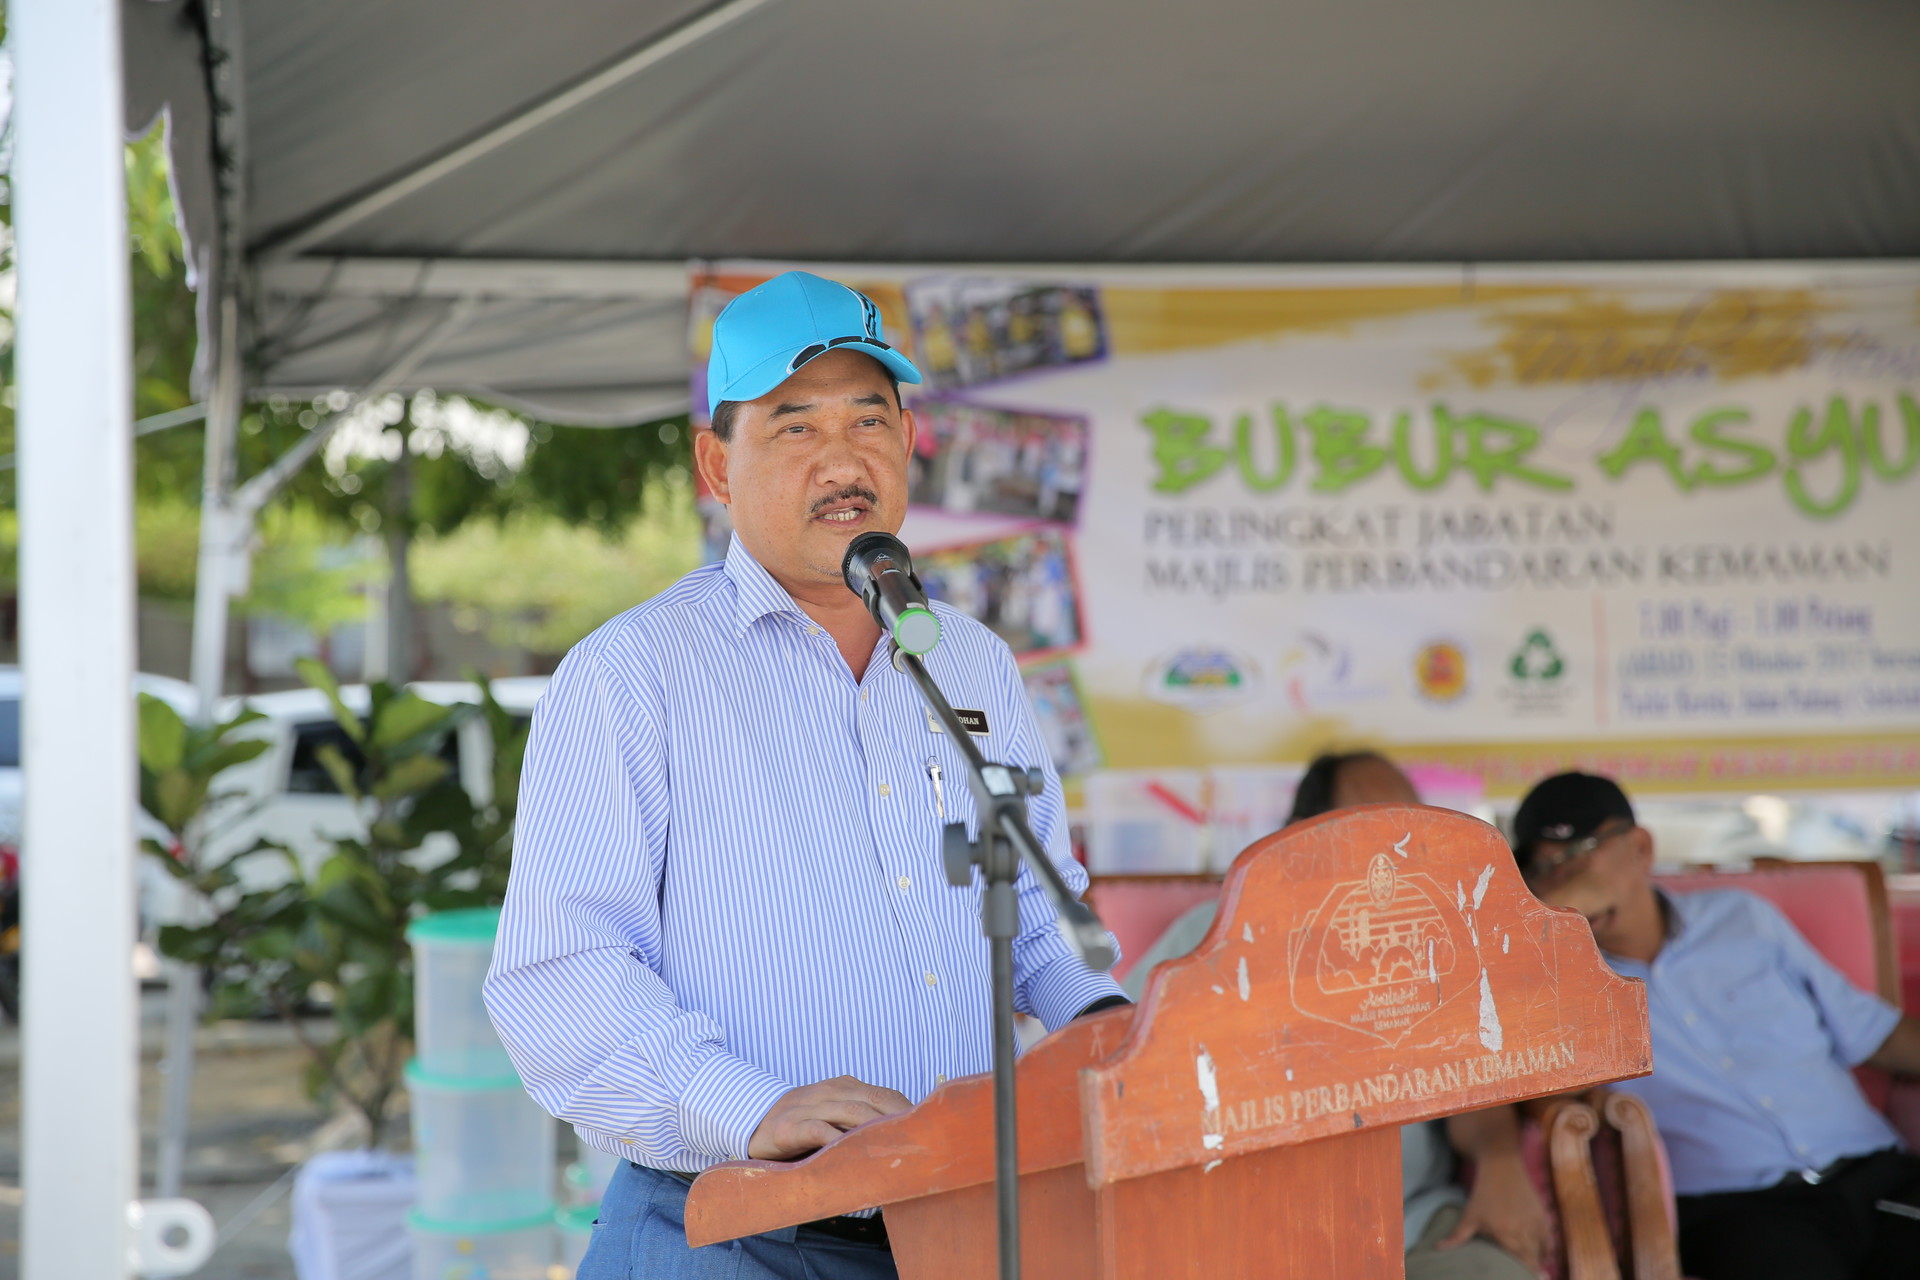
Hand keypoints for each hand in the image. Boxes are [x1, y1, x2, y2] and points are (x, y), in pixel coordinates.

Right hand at [747, 1075, 912, 1160]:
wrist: (753, 1122)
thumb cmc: (803, 1125)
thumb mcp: (835, 1117)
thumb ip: (861, 1123)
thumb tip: (901, 1142)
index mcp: (846, 1087)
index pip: (886, 1096)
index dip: (906, 1113)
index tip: (926, 1133)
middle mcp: (830, 1091)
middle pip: (874, 1102)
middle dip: (898, 1122)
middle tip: (919, 1145)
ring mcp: (809, 1106)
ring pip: (850, 1113)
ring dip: (875, 1131)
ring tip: (894, 1149)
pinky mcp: (789, 1127)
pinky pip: (817, 1129)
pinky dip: (837, 1139)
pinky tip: (851, 1152)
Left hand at [1438, 1150, 1550, 1274]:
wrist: (1502, 1166)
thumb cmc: (1483, 1193)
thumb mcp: (1469, 1215)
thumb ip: (1457, 1237)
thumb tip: (1437, 1249)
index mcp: (1506, 1234)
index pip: (1521, 1263)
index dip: (1523, 1273)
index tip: (1521, 1276)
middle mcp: (1524, 1231)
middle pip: (1534, 1259)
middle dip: (1532, 1270)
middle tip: (1531, 1276)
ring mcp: (1536, 1223)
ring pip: (1543, 1250)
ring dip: (1539, 1260)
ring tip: (1535, 1269)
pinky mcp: (1544, 1216)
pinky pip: (1549, 1239)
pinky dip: (1547, 1248)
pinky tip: (1542, 1254)